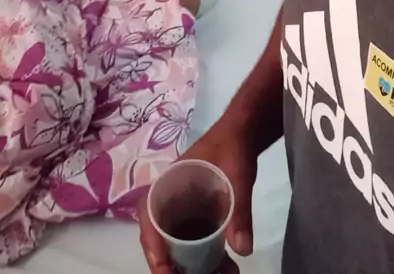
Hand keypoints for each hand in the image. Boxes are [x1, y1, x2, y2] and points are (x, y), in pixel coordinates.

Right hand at [138, 116, 256, 273]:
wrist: (245, 133)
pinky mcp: (201, 216)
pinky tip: (228, 268)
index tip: (164, 266)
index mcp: (170, 182)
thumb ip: (239, 211)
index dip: (151, 242)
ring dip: (193, 265)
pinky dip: (208, 259)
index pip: (148, 213)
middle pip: (160, 236)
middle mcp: (172, 198)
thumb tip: (243, 250)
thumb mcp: (238, 175)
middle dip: (171, 263)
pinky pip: (197, 243)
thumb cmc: (233, 146)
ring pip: (179, 244)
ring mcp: (185, 209)